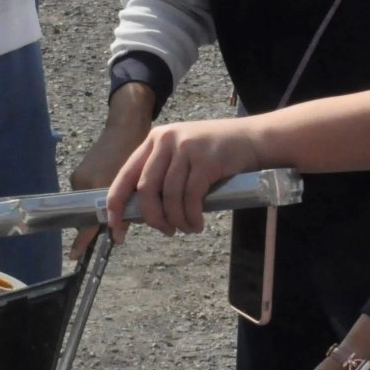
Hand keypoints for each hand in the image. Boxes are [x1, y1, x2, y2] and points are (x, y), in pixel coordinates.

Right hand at [70, 85, 156, 258]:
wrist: (125, 124)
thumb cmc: (134, 150)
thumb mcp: (136, 181)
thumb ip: (129, 209)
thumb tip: (119, 235)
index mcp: (96, 185)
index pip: (87, 219)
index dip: (83, 239)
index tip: (75, 256)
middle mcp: (83, 182)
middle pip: (90, 213)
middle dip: (103, 223)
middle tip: (117, 229)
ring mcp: (80, 176)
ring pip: (92, 203)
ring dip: (106, 210)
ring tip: (121, 209)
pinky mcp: (82, 172)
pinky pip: (91, 192)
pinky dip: (103, 198)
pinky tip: (118, 195)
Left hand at [104, 118, 263, 241]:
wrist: (254, 138)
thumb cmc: (217, 153)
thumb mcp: (182, 154)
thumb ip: (163, 174)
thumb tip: (144, 212)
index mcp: (154, 140)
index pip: (125, 176)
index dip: (116, 205)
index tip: (115, 228)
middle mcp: (165, 140)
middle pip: (146, 189)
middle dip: (152, 218)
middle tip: (166, 231)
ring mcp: (186, 148)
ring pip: (169, 196)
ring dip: (177, 220)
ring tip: (187, 228)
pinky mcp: (205, 160)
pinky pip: (191, 197)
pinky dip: (192, 216)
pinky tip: (197, 223)